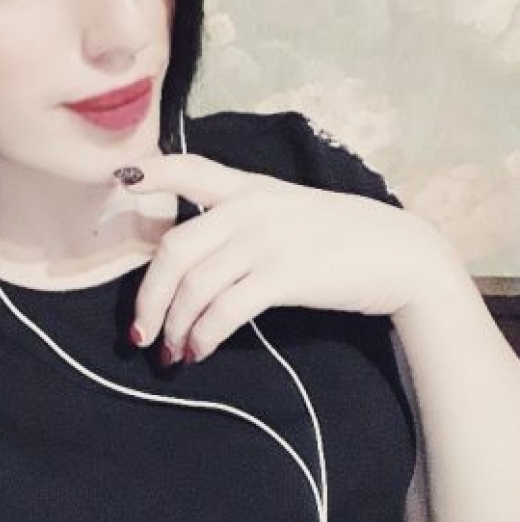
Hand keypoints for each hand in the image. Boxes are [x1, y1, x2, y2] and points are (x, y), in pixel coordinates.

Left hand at [118, 153, 442, 363]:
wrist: (400, 255)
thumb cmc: (340, 237)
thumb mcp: (287, 212)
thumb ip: (240, 223)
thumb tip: (190, 267)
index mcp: (248, 188)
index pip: (190, 168)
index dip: (153, 175)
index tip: (121, 183)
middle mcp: (249, 208)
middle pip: (174, 250)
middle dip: (148, 297)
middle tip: (139, 333)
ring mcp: (265, 240)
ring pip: (194, 285)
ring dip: (174, 327)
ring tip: (170, 353)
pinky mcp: (283, 275)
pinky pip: (224, 309)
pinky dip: (203, 335)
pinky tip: (199, 351)